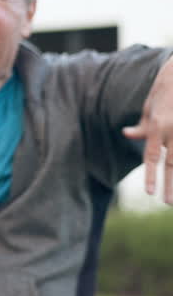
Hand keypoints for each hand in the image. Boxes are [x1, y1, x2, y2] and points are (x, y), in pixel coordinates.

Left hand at [122, 57, 172, 203]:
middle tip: (168, 203)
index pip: (152, 157)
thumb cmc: (164, 91)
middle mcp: (172, 131)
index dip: (151, 175)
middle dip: (170, 184)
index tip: (150, 193)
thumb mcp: (149, 107)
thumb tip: (127, 134)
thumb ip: (142, 126)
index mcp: (157, 127)